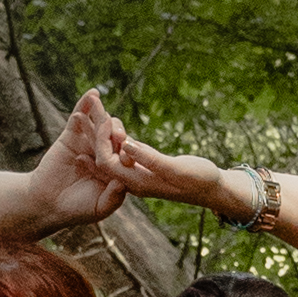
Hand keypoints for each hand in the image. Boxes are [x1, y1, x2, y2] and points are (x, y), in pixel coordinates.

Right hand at [21, 88, 135, 236]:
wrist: (47, 203)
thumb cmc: (75, 209)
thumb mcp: (99, 208)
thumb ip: (113, 198)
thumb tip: (123, 183)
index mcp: (114, 168)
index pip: (124, 155)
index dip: (128, 152)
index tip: (127, 156)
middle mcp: (103, 153)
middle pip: (113, 135)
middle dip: (116, 132)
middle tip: (116, 135)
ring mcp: (88, 143)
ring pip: (98, 124)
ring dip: (102, 112)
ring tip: (103, 105)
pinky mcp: (71, 136)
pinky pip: (79, 118)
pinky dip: (85, 105)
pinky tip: (92, 95)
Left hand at [94, 117, 254, 218]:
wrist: (214, 189)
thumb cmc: (200, 179)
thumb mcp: (176, 169)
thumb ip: (149, 159)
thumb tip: (124, 145)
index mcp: (138, 183)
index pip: (106, 163)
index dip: (99, 141)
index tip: (99, 117)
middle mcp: (133, 180)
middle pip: (103, 156)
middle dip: (94, 133)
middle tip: (84, 108)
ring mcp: (138, 173)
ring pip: (111, 152)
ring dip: (100, 133)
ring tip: (90, 110)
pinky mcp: (145, 165)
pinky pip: (123, 150)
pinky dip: (114, 136)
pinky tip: (108, 121)